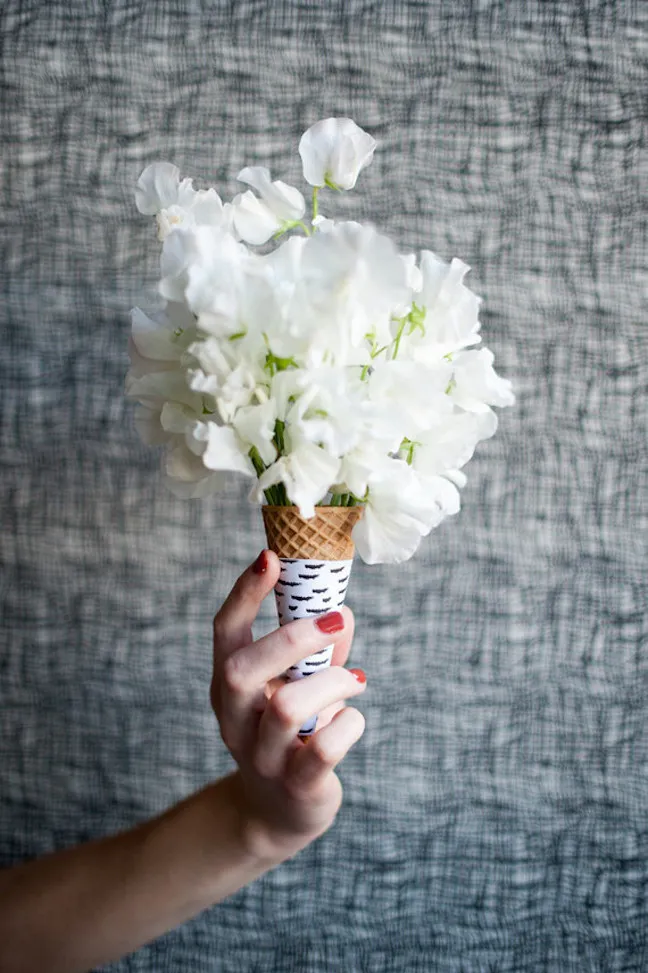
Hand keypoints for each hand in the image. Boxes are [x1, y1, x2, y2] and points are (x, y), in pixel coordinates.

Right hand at [210, 549, 366, 863]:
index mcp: (228, 686)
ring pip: (288, 707)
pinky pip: (324, 747)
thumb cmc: (292, 732)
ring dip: (333, 683)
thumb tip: (343, 611)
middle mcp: (235, 719)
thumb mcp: (295, 685)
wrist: (279, 813)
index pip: (225, 632)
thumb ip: (319, 650)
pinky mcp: (295, 785)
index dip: (244, 593)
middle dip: (293, 638)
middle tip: (336, 621)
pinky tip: (352, 720)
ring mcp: (261, 755)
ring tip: (354, 680)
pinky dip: (350, 723)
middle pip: (243, 670)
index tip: (271, 558)